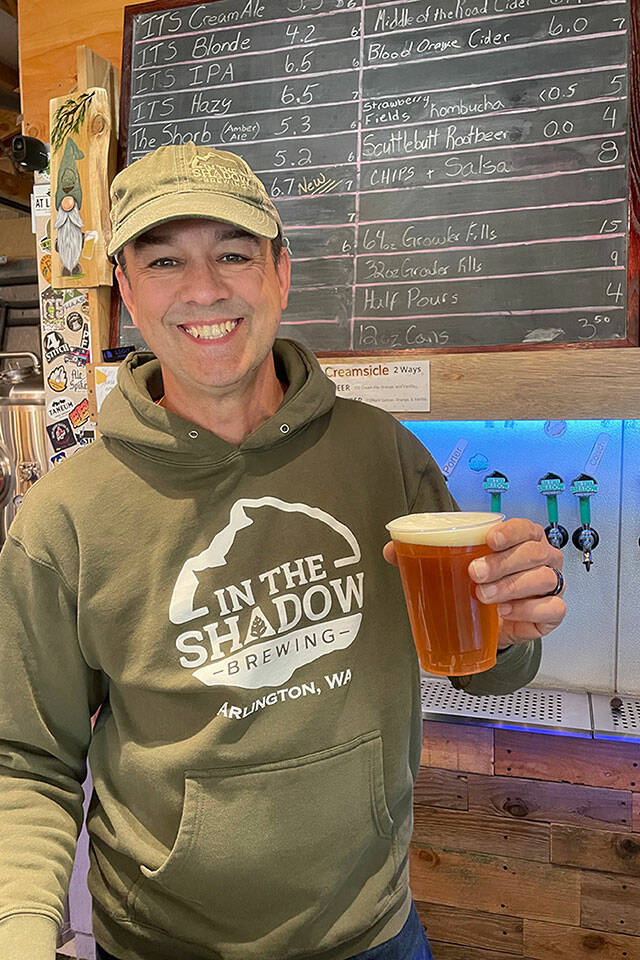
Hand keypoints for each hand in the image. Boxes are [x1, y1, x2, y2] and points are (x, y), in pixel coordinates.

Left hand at [383, 518, 565, 649]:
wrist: (493, 620)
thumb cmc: (482, 582)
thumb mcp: (456, 565)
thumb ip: (426, 552)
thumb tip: (392, 549)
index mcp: (522, 539)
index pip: (525, 527)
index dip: (510, 531)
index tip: (489, 539)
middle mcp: (541, 558)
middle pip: (534, 552)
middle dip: (503, 562)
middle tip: (475, 574)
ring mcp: (550, 584)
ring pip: (543, 579)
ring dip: (512, 587)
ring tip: (485, 596)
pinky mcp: (551, 611)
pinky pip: (552, 608)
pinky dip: (530, 610)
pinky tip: (508, 612)